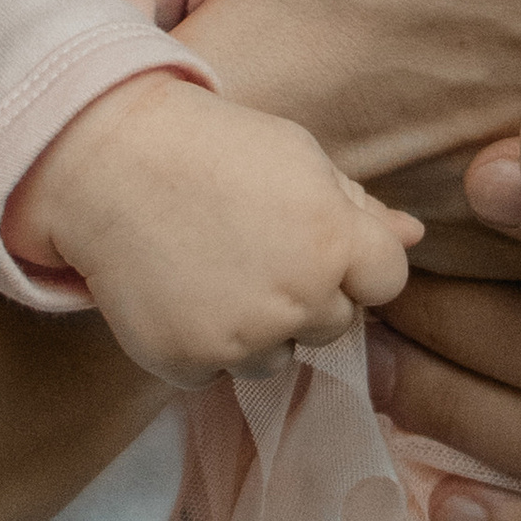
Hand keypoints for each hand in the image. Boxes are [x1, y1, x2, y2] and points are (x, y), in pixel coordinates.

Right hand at [8, 75, 421, 387]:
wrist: (107, 163)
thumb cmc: (210, 147)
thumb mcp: (297, 156)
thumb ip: (359, 205)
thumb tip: (414, 235)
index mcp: (335, 241)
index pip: (389, 281)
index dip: (357, 260)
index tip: (315, 238)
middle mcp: (297, 299)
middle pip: (335, 324)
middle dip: (308, 294)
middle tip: (253, 247)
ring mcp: (241, 338)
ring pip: (278, 359)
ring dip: (257, 329)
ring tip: (213, 269)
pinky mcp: (189, 364)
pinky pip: (218, 373)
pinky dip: (203, 343)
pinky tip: (179, 292)